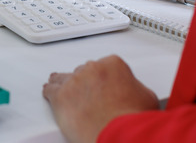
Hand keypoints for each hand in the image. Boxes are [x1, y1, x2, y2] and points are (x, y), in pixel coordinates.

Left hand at [43, 55, 159, 142]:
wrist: (118, 132)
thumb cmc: (132, 118)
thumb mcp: (146, 96)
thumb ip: (135, 87)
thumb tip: (132, 92)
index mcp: (113, 64)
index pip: (105, 65)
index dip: (104, 79)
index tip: (104, 86)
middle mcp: (91, 69)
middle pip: (84, 71)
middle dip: (86, 83)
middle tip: (90, 95)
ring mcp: (74, 81)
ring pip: (64, 78)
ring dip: (65, 84)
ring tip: (62, 88)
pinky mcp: (60, 96)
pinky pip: (50, 90)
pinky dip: (50, 92)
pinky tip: (49, 93)